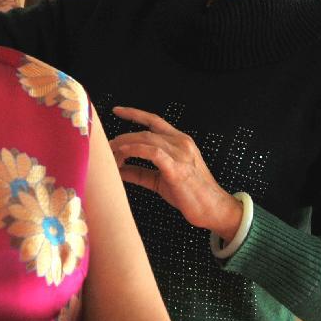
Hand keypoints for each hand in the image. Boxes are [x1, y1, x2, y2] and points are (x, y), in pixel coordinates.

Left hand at [111, 106, 242, 240]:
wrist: (214, 209)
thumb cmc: (189, 195)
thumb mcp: (161, 180)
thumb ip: (141, 173)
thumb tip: (118, 171)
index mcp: (180, 141)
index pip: (154, 121)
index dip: (135, 114)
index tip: (117, 111)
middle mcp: (181, 142)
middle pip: (145, 130)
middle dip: (122, 137)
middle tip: (106, 147)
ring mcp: (180, 153)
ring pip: (146, 139)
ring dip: (124, 144)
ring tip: (111, 154)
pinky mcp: (177, 168)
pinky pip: (152, 152)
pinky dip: (135, 151)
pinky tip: (123, 156)